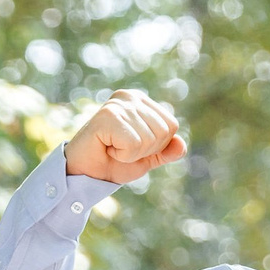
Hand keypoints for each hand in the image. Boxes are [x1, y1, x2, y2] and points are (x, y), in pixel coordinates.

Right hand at [63, 89, 187, 182]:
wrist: (87, 173)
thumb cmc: (115, 161)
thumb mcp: (149, 156)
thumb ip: (167, 150)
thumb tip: (181, 145)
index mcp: (141, 101)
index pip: (172, 126)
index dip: (157, 145)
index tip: (134, 146)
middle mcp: (129, 97)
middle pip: (164, 132)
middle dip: (146, 150)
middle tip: (122, 148)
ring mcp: (117, 104)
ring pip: (149, 139)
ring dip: (132, 154)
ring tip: (113, 147)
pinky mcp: (107, 116)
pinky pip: (134, 144)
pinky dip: (123, 155)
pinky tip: (107, 147)